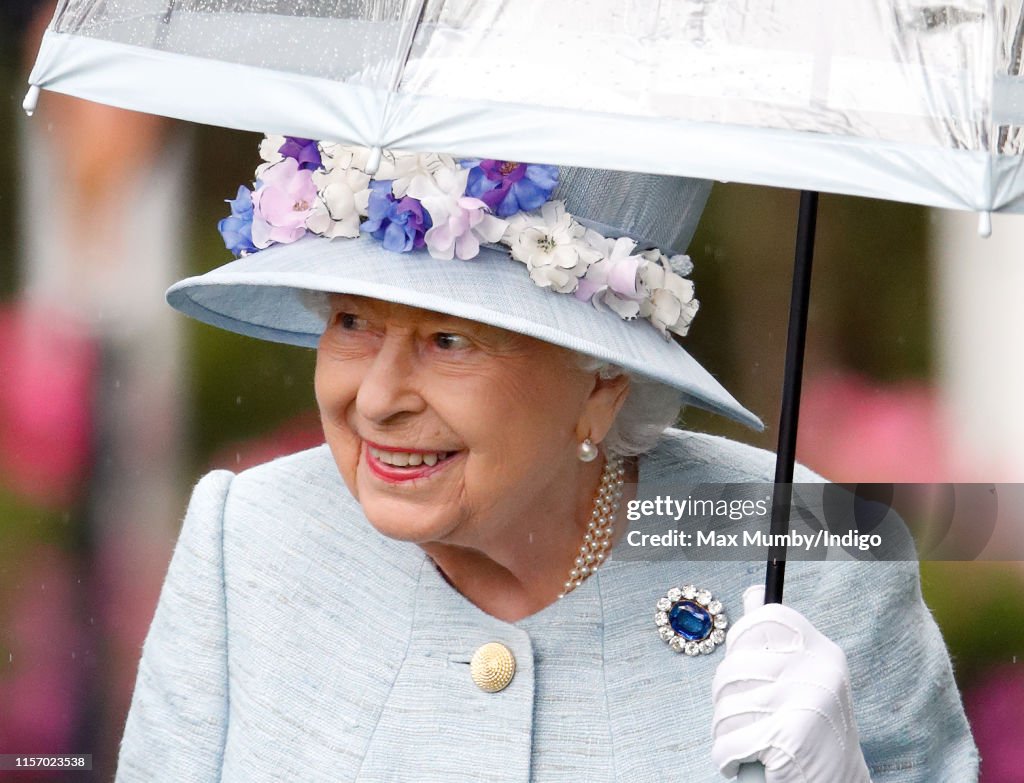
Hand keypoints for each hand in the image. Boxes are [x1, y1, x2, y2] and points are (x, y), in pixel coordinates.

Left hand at [711, 586, 871, 781]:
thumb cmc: (811, 732)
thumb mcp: (804, 678)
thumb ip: (778, 639)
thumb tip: (752, 594)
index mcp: (823, 652)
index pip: (767, 618)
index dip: (742, 637)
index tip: (740, 661)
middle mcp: (818, 671)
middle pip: (734, 667)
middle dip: (727, 698)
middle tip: (747, 716)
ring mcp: (804, 703)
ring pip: (726, 707)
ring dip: (727, 731)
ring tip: (751, 741)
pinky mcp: (787, 739)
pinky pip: (727, 743)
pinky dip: (726, 758)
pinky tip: (744, 762)